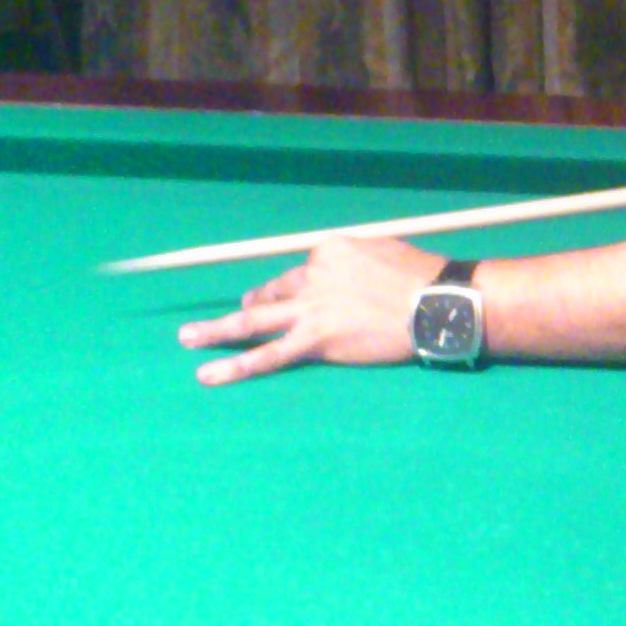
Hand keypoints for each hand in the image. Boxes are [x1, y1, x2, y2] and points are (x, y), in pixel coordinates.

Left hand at [179, 235, 443, 382]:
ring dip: (217, 331)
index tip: (299, 300)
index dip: (297, 290)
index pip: (300, 273)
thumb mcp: (384, 252)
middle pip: (271, 293)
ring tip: (188, 340)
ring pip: (254, 321)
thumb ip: (358, 263)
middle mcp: (311, 274)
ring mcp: (309, 308)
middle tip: (229, 315)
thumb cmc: (423, 279)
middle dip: (248, 305)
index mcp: (328, 251)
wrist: (437, 302)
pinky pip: (268, 355)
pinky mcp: (314, 340)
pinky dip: (237, 366)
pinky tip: (209, 374)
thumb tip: (353, 276)